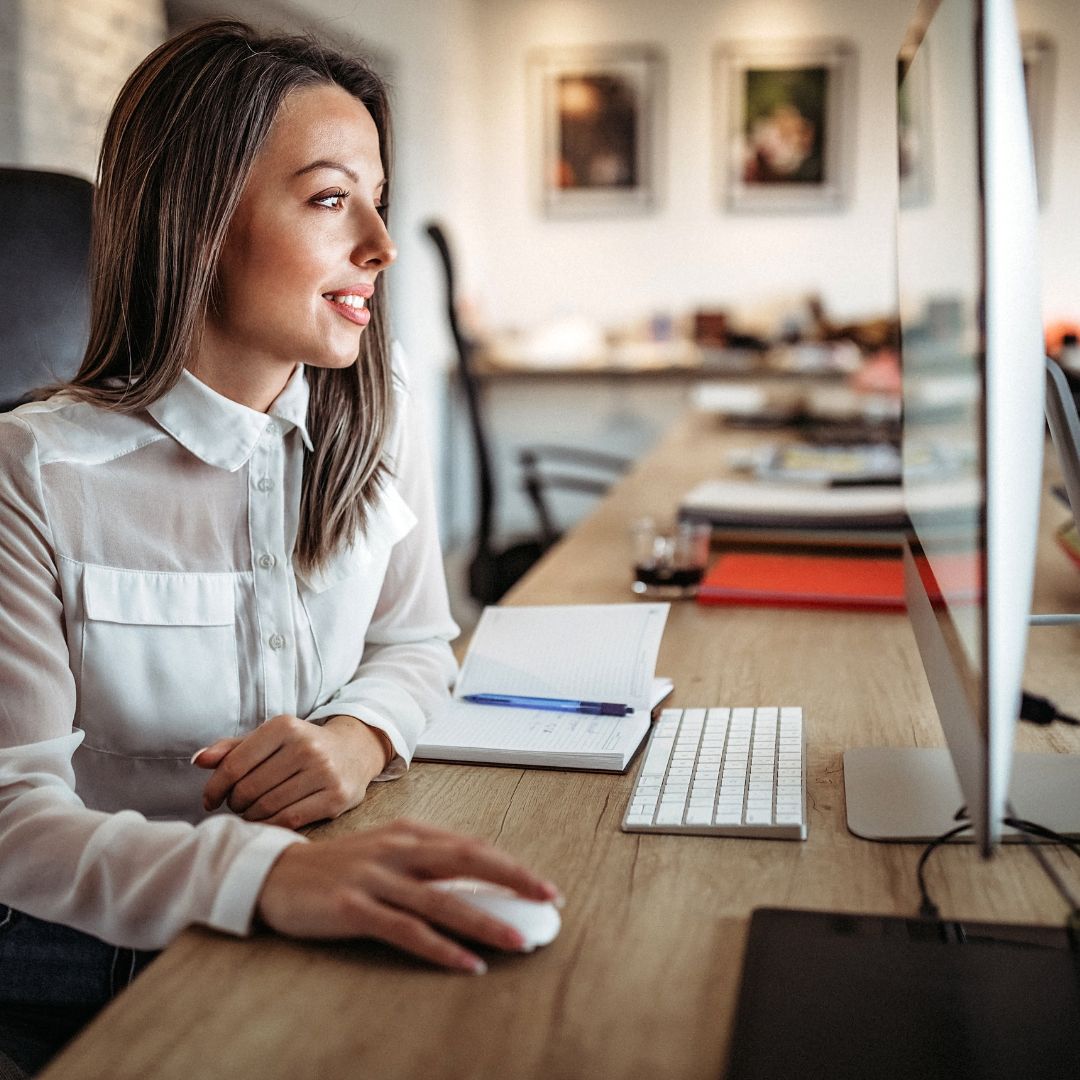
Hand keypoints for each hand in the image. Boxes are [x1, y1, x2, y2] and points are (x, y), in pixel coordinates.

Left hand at [193, 714, 390, 828]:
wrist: (355, 750)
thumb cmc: (302, 746)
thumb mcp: (271, 738)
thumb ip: (233, 748)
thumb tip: (198, 760)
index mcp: (285, 726)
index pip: (234, 765)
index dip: (214, 787)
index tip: (210, 799)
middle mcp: (306, 746)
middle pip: (249, 788)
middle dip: (234, 802)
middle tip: (236, 805)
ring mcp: (324, 772)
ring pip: (267, 806)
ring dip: (251, 815)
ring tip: (251, 812)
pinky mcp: (337, 796)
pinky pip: (290, 819)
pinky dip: (271, 824)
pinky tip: (267, 821)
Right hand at [256, 819, 561, 972]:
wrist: (275, 873)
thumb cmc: (340, 867)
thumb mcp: (387, 853)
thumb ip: (427, 863)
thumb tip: (478, 886)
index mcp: (410, 832)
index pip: (472, 846)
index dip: (511, 865)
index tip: (542, 886)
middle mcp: (397, 848)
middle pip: (467, 861)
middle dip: (513, 880)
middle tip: (548, 900)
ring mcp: (375, 877)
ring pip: (441, 900)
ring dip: (484, 921)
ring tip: (518, 940)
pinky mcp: (354, 908)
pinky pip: (406, 930)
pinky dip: (441, 948)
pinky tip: (467, 963)